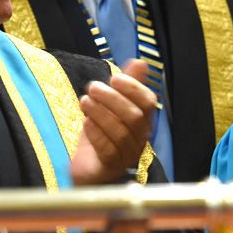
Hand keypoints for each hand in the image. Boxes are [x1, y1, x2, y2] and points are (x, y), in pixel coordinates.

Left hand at [70, 60, 157, 185]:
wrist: (87, 168)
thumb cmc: (101, 136)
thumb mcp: (110, 107)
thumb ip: (126, 86)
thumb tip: (140, 63)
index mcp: (142, 122)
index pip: (147, 102)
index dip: (132, 88)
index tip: (114, 78)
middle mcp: (139, 139)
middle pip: (134, 117)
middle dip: (113, 99)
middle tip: (93, 87)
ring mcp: (126, 156)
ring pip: (121, 133)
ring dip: (101, 113)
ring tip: (85, 101)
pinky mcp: (110, 168)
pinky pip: (108, 150)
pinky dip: (96, 134)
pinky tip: (86, 122)